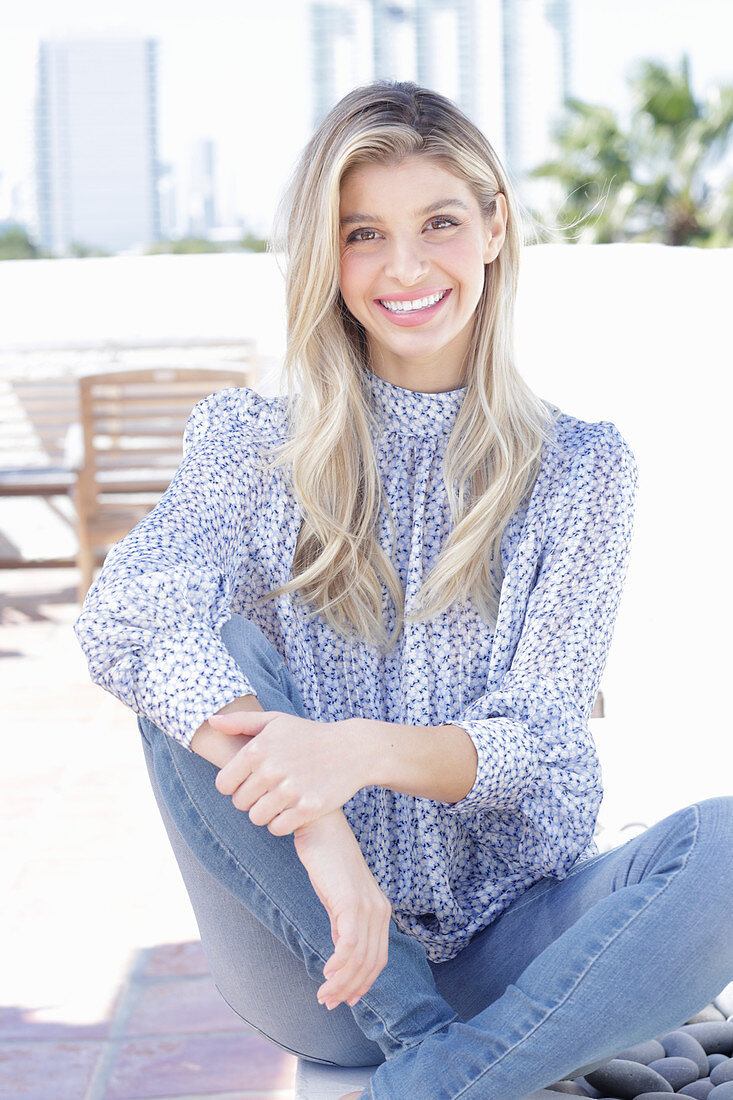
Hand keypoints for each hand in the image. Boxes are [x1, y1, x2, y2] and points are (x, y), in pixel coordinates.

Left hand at [211, 711, 370, 833]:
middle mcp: (271, 770)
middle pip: (240, 803)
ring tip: (279, 800)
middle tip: (269, 790)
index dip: (233, 785)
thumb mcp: (276, 721)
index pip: (223, 784)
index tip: (249, 781)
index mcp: (257, 749)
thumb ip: (241, 722)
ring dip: (265, 813)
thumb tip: (210, 721)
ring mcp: (290, 790)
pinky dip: (282, 823)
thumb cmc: (309, 735)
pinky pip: (277, 828)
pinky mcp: (307, 808)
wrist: (352, 750)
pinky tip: (292, 809)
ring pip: (256, 818)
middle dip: (251, 799)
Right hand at [294, 809, 390, 1009]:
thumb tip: (340, 949)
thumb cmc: (325, 858)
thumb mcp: (337, 896)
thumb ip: (342, 922)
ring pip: (360, 958)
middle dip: (351, 988)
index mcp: (379, 910)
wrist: (320, 825)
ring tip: (324, 995)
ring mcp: (368, 906)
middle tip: (328, 1002)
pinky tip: (325, 973)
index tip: (345, 1000)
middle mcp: (380, 910)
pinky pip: (349, 943)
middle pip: (371, 963)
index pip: (378, 958)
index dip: (363, 982)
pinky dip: (339, 964)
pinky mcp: (351, 902)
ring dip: (341, 982)